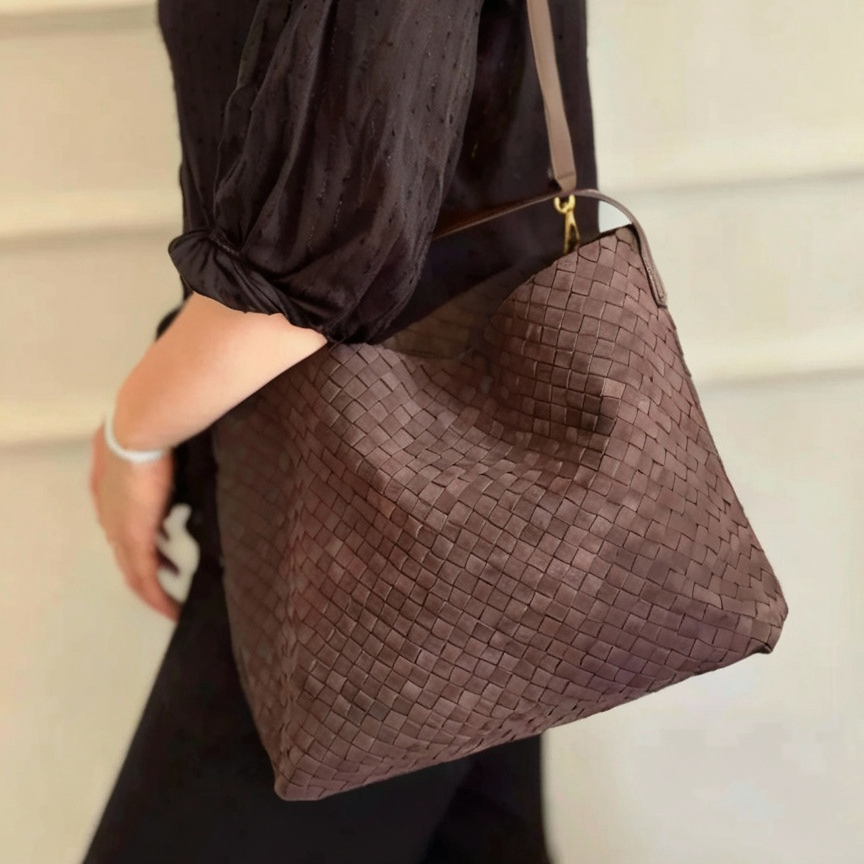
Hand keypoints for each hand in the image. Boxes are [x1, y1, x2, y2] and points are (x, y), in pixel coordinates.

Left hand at [89, 423, 180, 620]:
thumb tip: (179, 460)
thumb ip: (160, 460)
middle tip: (169, 585)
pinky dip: (156, 596)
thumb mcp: (154, 447)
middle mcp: (111, 516)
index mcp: (112, 493)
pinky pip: (145, 577)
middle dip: (148, 573)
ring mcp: (121, 529)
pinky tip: (171, 608)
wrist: (140, 431)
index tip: (163, 553)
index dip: (141, 544)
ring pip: (134, 571)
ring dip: (152, 589)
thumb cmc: (152, 432)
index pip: (124, 528)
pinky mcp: (135, 538)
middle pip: (125, 556)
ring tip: (171, 602)